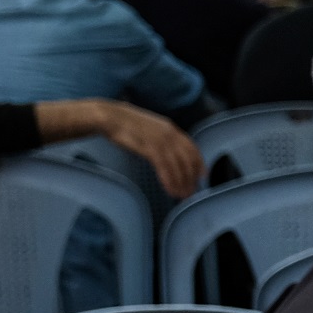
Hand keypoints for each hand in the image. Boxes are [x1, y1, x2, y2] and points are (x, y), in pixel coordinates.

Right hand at [41, 100, 203, 198]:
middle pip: (187, 159)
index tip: (202, 175)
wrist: (111, 117)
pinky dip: (169, 180)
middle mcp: (170, 134)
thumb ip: (162, 139)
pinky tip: (170, 190)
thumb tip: (168, 153)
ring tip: (181, 195)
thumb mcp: (151, 130)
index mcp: (171, 128)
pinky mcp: (150, 147)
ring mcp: (160, 140)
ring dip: (181, 182)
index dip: (199, 162)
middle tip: (191, 192)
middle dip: (190, 177)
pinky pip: (164, 168)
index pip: (192, 147)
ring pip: (177, 165)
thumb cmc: (127, 125)